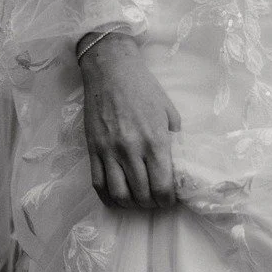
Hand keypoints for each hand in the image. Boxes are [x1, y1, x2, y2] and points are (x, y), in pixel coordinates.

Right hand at [77, 33, 181, 211]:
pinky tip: (117, 197)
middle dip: (151, 204)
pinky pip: (99, 184)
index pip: (162, 187)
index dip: (167, 201)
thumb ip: (173, 140)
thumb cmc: (143, 87)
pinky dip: (109, 198)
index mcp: (155, 141)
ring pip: (120, 195)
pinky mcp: (93, 149)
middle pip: (142, 196)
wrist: (110, 68)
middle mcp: (132, 150)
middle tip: (154, 200)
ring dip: (130, 204)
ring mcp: (110, 151)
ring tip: (136, 199)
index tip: (168, 198)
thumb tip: (177, 164)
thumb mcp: (168, 112)